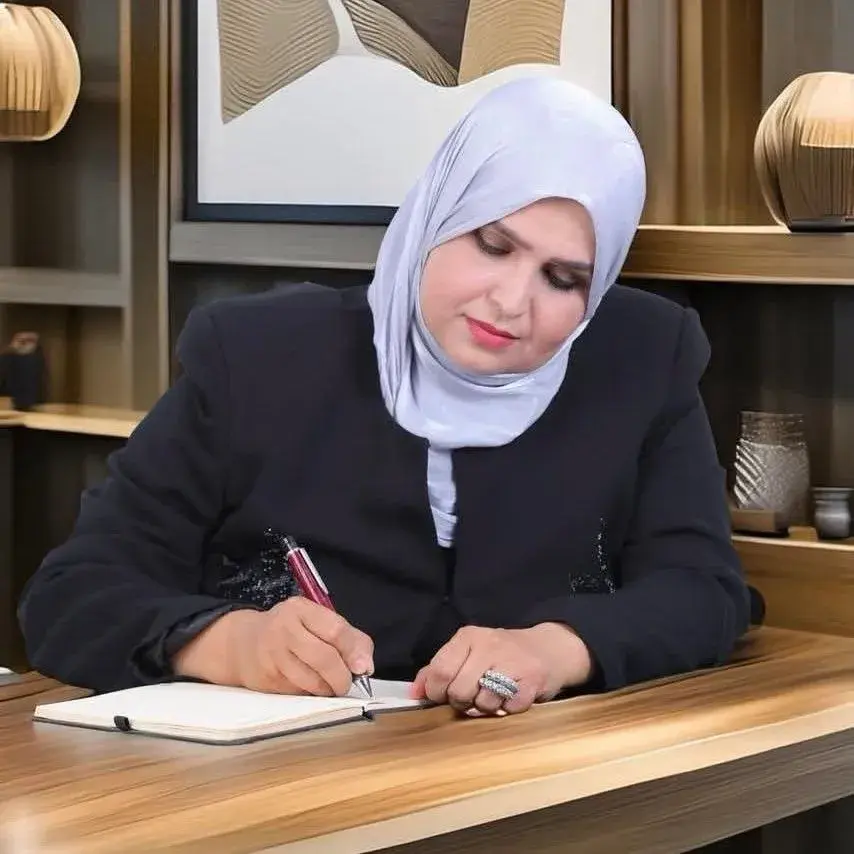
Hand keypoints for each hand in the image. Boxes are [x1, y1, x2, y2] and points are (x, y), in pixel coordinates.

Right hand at [174, 597, 373, 696]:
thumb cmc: (292, 632)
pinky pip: (298, 692)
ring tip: (330, 686)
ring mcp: (272, 656)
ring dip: (328, 689)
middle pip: (324, 658)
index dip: (353, 651)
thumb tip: (366, 667)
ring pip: (311, 681)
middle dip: (342, 677)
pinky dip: (311, 695)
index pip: (335, 630)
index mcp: (301, 609)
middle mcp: (284, 629)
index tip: (364, 668)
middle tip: (346, 684)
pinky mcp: (266, 680)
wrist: (242, 644)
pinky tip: (310, 687)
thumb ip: (349, 638)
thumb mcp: (317, 622)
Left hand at [411, 623, 591, 715]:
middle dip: (462, 702)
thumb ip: (438, 670)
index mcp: (468, 636)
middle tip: (473, 695)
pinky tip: (511, 697)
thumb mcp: (468, 653)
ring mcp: (512, 662)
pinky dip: (506, 709)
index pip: (439, 670)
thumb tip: (413, 692)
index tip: (444, 696)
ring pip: (482, 703)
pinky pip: (507, 709)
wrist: (549, 649)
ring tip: (494, 694)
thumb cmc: (500, 655)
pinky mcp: (532, 681)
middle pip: (459, 691)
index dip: (437, 692)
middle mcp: (489, 645)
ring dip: (485, 707)